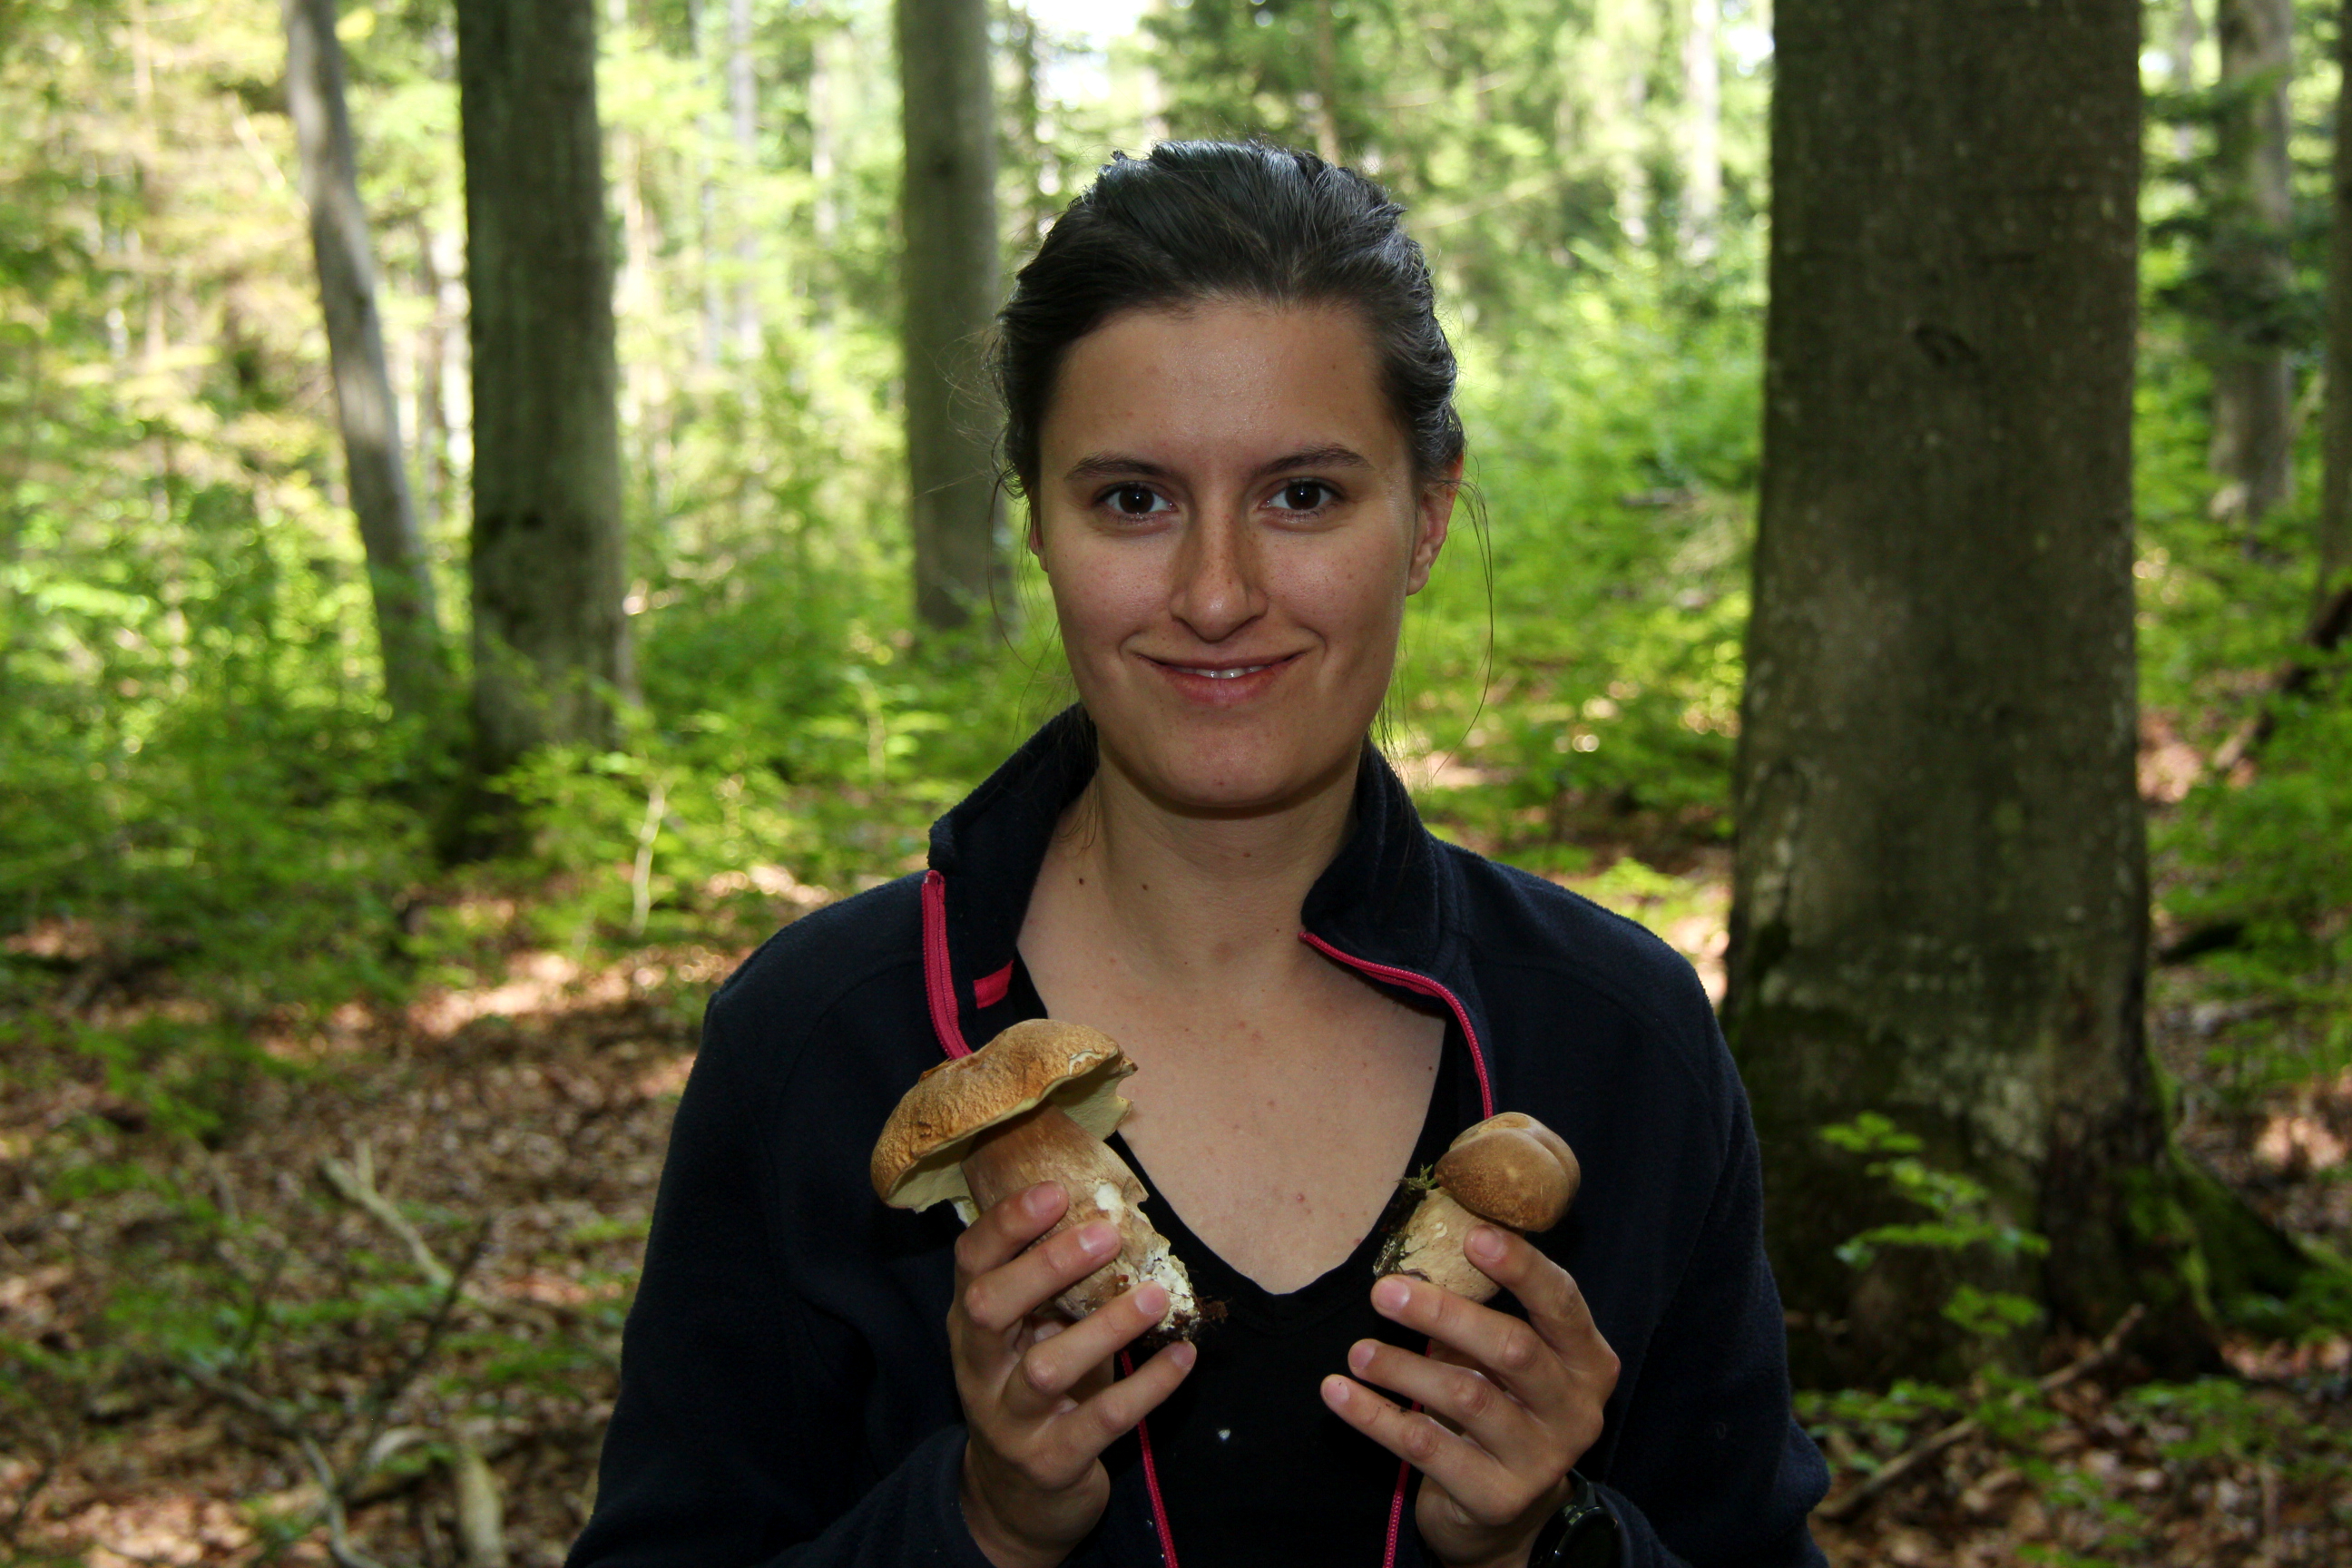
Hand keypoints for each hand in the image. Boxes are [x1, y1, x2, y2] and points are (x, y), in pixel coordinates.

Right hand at [949, 1180, 1196, 1567]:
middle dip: (1046, 1266)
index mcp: (971, 1326)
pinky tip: (1182, 1356)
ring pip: (1047, 1368)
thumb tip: (1114, 1220)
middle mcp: (979, 1369)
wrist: (1015, 1503)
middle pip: (990, 1308)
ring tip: (1156, 1296)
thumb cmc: (1034, 1395)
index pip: (970, 1263)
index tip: (1055, 1190)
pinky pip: (1102, 1419)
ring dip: (1107, 1327)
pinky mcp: (1049, 1462)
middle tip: (1106, 1235)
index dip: (1007, 1224)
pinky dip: (1148, 1386)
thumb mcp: (1029, 1338)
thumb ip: (1054, 1290)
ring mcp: (1009, 1420)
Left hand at [1320, 1225, 1618, 1567]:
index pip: (1561, 1303)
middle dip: (1444, 1314)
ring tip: (1358, 1352)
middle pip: (1513, 1349)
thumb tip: (1417, 1260)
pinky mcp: (1497, 1498)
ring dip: (1402, 1367)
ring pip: (1467, 1397)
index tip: (1472, 1236)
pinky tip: (1340, 1393)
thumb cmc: (1501, 1404)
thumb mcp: (1505, 1359)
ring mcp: (1541, 1460)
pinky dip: (1376, 1416)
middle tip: (1385, 1292)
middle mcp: (1576, 1411)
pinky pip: (1426, 1447)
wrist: (1504, 1510)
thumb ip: (1483, 1313)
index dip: (1521, 1267)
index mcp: (1588, 1362)